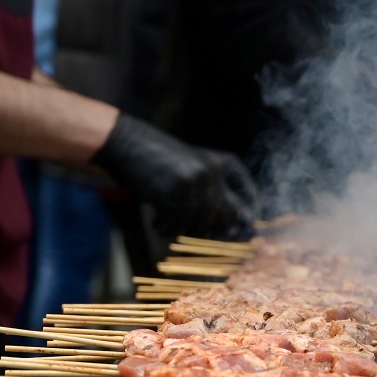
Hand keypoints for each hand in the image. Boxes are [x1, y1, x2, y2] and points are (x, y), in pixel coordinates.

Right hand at [91, 114, 258, 238]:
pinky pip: (177, 227)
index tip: (241, 231)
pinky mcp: (174, 195)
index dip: (248, 218)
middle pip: (227, 218)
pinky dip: (165, 228)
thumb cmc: (160, 158)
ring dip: (183, 230)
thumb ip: (216, 191)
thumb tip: (235, 229)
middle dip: (215, 232)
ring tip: (168, 220)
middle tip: (196, 233)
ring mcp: (195, 185)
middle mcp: (214, 173)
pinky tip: (156, 219)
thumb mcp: (195, 167)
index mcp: (224, 163)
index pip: (250, 196)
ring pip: (201, 226)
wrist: (126, 142)